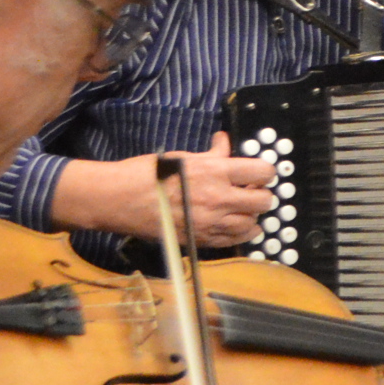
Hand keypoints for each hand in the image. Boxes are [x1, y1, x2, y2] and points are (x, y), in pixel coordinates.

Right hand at [50, 134, 276, 246]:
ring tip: (242, 210)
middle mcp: (219, 199)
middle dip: (261, 194)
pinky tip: (233, 226)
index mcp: (216, 172)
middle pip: (264, 201)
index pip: (262, 172)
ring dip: (251, 216)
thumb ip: (211, 154)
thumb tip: (225, 142)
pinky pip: (234, 242)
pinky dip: (240, 234)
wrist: (120, 200)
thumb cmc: (147, 173)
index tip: (257, 172)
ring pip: (252, 225)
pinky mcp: (201, 240)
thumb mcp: (182, 156)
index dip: (263, 171)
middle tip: (250, 191)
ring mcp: (211, 223)